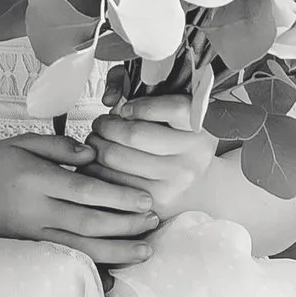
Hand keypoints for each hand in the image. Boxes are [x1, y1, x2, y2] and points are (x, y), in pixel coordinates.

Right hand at [0, 135, 163, 257]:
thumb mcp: (23, 142)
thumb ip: (60, 146)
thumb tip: (95, 155)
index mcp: (35, 180)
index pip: (84, 191)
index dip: (118, 197)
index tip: (144, 199)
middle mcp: (35, 211)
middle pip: (88, 223)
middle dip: (125, 225)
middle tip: (154, 222)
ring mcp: (32, 233)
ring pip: (81, 248)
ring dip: (116, 251)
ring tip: (145, 249)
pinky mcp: (31, 246)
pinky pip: (67, 257)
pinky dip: (94, 265)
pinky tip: (115, 268)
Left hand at [88, 97, 214, 219]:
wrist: (197, 184)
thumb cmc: (177, 142)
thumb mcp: (174, 115)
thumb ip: (145, 95)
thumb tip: (112, 99)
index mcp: (199, 128)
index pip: (173, 108)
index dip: (141, 106)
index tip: (126, 108)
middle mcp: (192, 157)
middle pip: (134, 134)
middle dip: (106, 125)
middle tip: (100, 124)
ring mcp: (175, 182)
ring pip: (117, 159)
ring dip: (97, 146)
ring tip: (96, 141)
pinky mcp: (156, 202)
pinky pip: (113, 182)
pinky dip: (96, 169)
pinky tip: (97, 162)